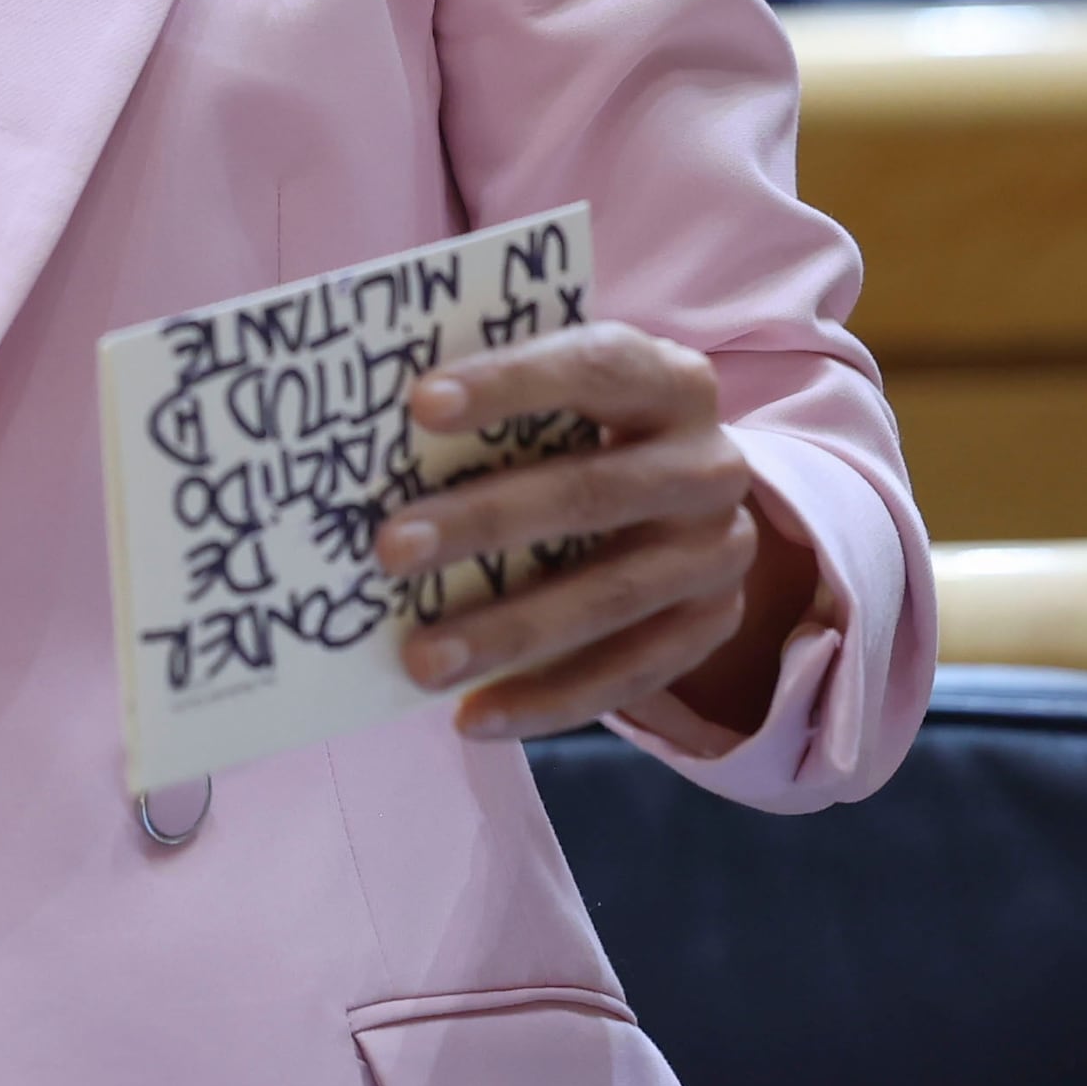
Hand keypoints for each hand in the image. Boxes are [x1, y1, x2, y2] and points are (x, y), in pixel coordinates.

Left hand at [369, 324, 816, 745]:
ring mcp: (716, 552)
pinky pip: (630, 674)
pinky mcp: (709, 627)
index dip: (510, 382)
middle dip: (484, 522)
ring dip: (508, 632)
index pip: (595, 366)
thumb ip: (500, 410)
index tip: (418, 405)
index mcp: (670, 381)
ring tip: (419, 661)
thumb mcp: (564, 406)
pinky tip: (472, 718)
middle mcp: (709, 464)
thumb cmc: (584, 440)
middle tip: (388, 550)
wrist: (686, 511)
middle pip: (594, 492)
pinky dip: (547, 701)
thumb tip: (370, 430)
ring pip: (609, 596)